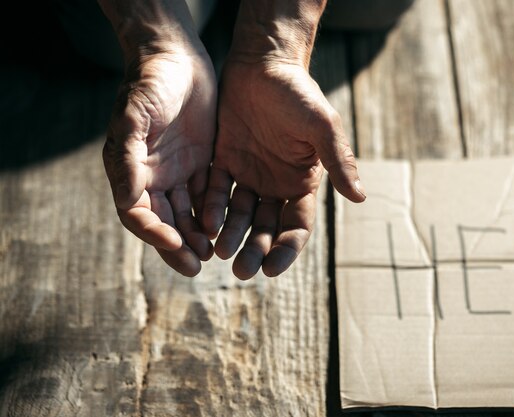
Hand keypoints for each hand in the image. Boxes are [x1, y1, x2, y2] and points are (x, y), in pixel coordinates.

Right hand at [103, 48, 216, 276]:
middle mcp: (152, 176)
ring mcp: (177, 171)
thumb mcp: (135, 116)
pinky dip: (212, 214)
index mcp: (130, 170)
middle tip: (197, 265)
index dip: (155, 234)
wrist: (178, 58)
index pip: (139, 214)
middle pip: (164, 221)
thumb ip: (130, 158)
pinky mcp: (201, 162)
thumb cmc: (151, 83)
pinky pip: (207, 195)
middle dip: (178, 245)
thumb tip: (129, 202)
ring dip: (196, 235)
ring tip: (211, 254)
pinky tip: (225, 228)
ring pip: (186, 213)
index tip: (176, 246)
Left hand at [203, 58, 364, 279]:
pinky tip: (205, 222)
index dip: (287, 249)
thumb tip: (361, 197)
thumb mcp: (322, 126)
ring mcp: (249, 175)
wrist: (263, 63)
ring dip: (231, 234)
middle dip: (255, 249)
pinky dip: (212, 207)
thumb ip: (339, 160)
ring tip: (220, 252)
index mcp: (302, 182)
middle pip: (266, 227)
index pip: (297, 225)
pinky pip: (216, 190)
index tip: (273, 269)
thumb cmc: (298, 93)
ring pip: (239, 214)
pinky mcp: (224, 161)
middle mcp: (275, 185)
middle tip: (241, 270)